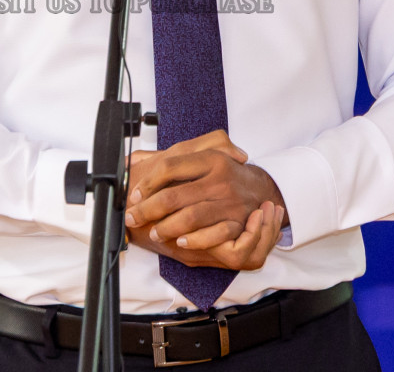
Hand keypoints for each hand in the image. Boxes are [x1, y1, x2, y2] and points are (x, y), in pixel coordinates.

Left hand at [124, 130, 287, 269]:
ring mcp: (230, 200)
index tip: (135, 194)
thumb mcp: (206, 153)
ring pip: (189, 217)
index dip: (148, 182)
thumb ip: (176, 154)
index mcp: (210, 157)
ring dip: (166, 227)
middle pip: (174, 195)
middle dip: (148, 210)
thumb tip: (135, 159)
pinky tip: (179, 241)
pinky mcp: (238, 221)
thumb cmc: (225, 172)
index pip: (169, 167)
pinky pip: (212, 234)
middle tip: (133, 216)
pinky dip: (193, 239)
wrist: (260, 188)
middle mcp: (221, 177)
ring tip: (153, 232)